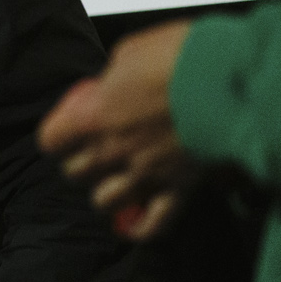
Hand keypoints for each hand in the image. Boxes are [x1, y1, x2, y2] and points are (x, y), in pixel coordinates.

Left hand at [37, 20, 194, 240]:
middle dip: (81, 162)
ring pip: (105, 201)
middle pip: (76, 172)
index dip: (57, 136)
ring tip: (115, 182)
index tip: (68, 129)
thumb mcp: (129, 53)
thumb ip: (113, 78)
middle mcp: (113, 150)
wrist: (229, 81)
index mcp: (94, 116)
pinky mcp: (180, 188)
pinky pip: (154, 224)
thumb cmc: (177, 57)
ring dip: (107, 193)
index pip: (51, 141)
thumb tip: (112, 85)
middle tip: (95, 152)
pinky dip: (142, 228)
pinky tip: (136, 225)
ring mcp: (146, 173)